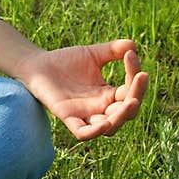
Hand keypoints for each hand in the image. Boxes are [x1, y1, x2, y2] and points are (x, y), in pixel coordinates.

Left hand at [15, 39, 148, 141]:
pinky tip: (104, 123)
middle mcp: (100, 108)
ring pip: (110, 127)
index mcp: (109, 94)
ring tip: (131, 101)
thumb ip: (112, 50)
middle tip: (140, 77)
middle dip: (136, 96)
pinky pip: (83, 132)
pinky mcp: (67, 117)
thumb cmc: (65, 61)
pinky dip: (94, 132)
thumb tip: (133, 46)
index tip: (130, 55)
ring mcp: (85, 115)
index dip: (135, 76)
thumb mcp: (92, 54)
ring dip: (122, 117)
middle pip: (127, 112)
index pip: (130, 91)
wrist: (38, 65)